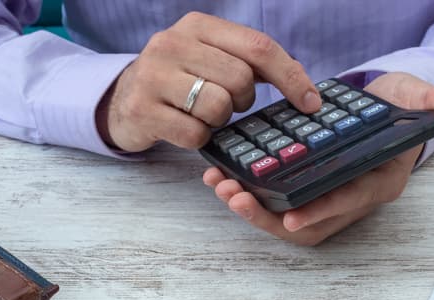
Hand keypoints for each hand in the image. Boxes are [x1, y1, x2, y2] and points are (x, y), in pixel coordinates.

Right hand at [96, 12, 321, 151]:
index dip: (291, 77)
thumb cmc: (178, 82)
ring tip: (203, 115)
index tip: (311, 103)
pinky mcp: (142, 109)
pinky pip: (195, 135)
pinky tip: (185, 128)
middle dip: (243, 101)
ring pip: (218, 106)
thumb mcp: (210, 59)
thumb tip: (303, 82)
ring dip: (219, 121)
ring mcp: (153, 75)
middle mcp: (172, 43)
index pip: (258, 47)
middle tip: (228, 105)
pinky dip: (199, 139)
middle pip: (240, 79)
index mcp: (197, 25)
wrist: (122, 100)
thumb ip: (251, 63)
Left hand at [203, 72, 433, 245]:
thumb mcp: (417, 97)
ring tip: (221, 186)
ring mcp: (325, 196)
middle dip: (269, 217)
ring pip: (286, 217)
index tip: (288, 217)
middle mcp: (350, 198)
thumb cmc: (398, 106)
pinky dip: (249, 192)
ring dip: (251, 208)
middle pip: (309, 223)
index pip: (348, 203)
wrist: (382, 107)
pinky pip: (275, 200)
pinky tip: (223, 175)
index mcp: (378, 182)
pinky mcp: (306, 188)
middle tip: (235, 197)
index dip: (319, 212)